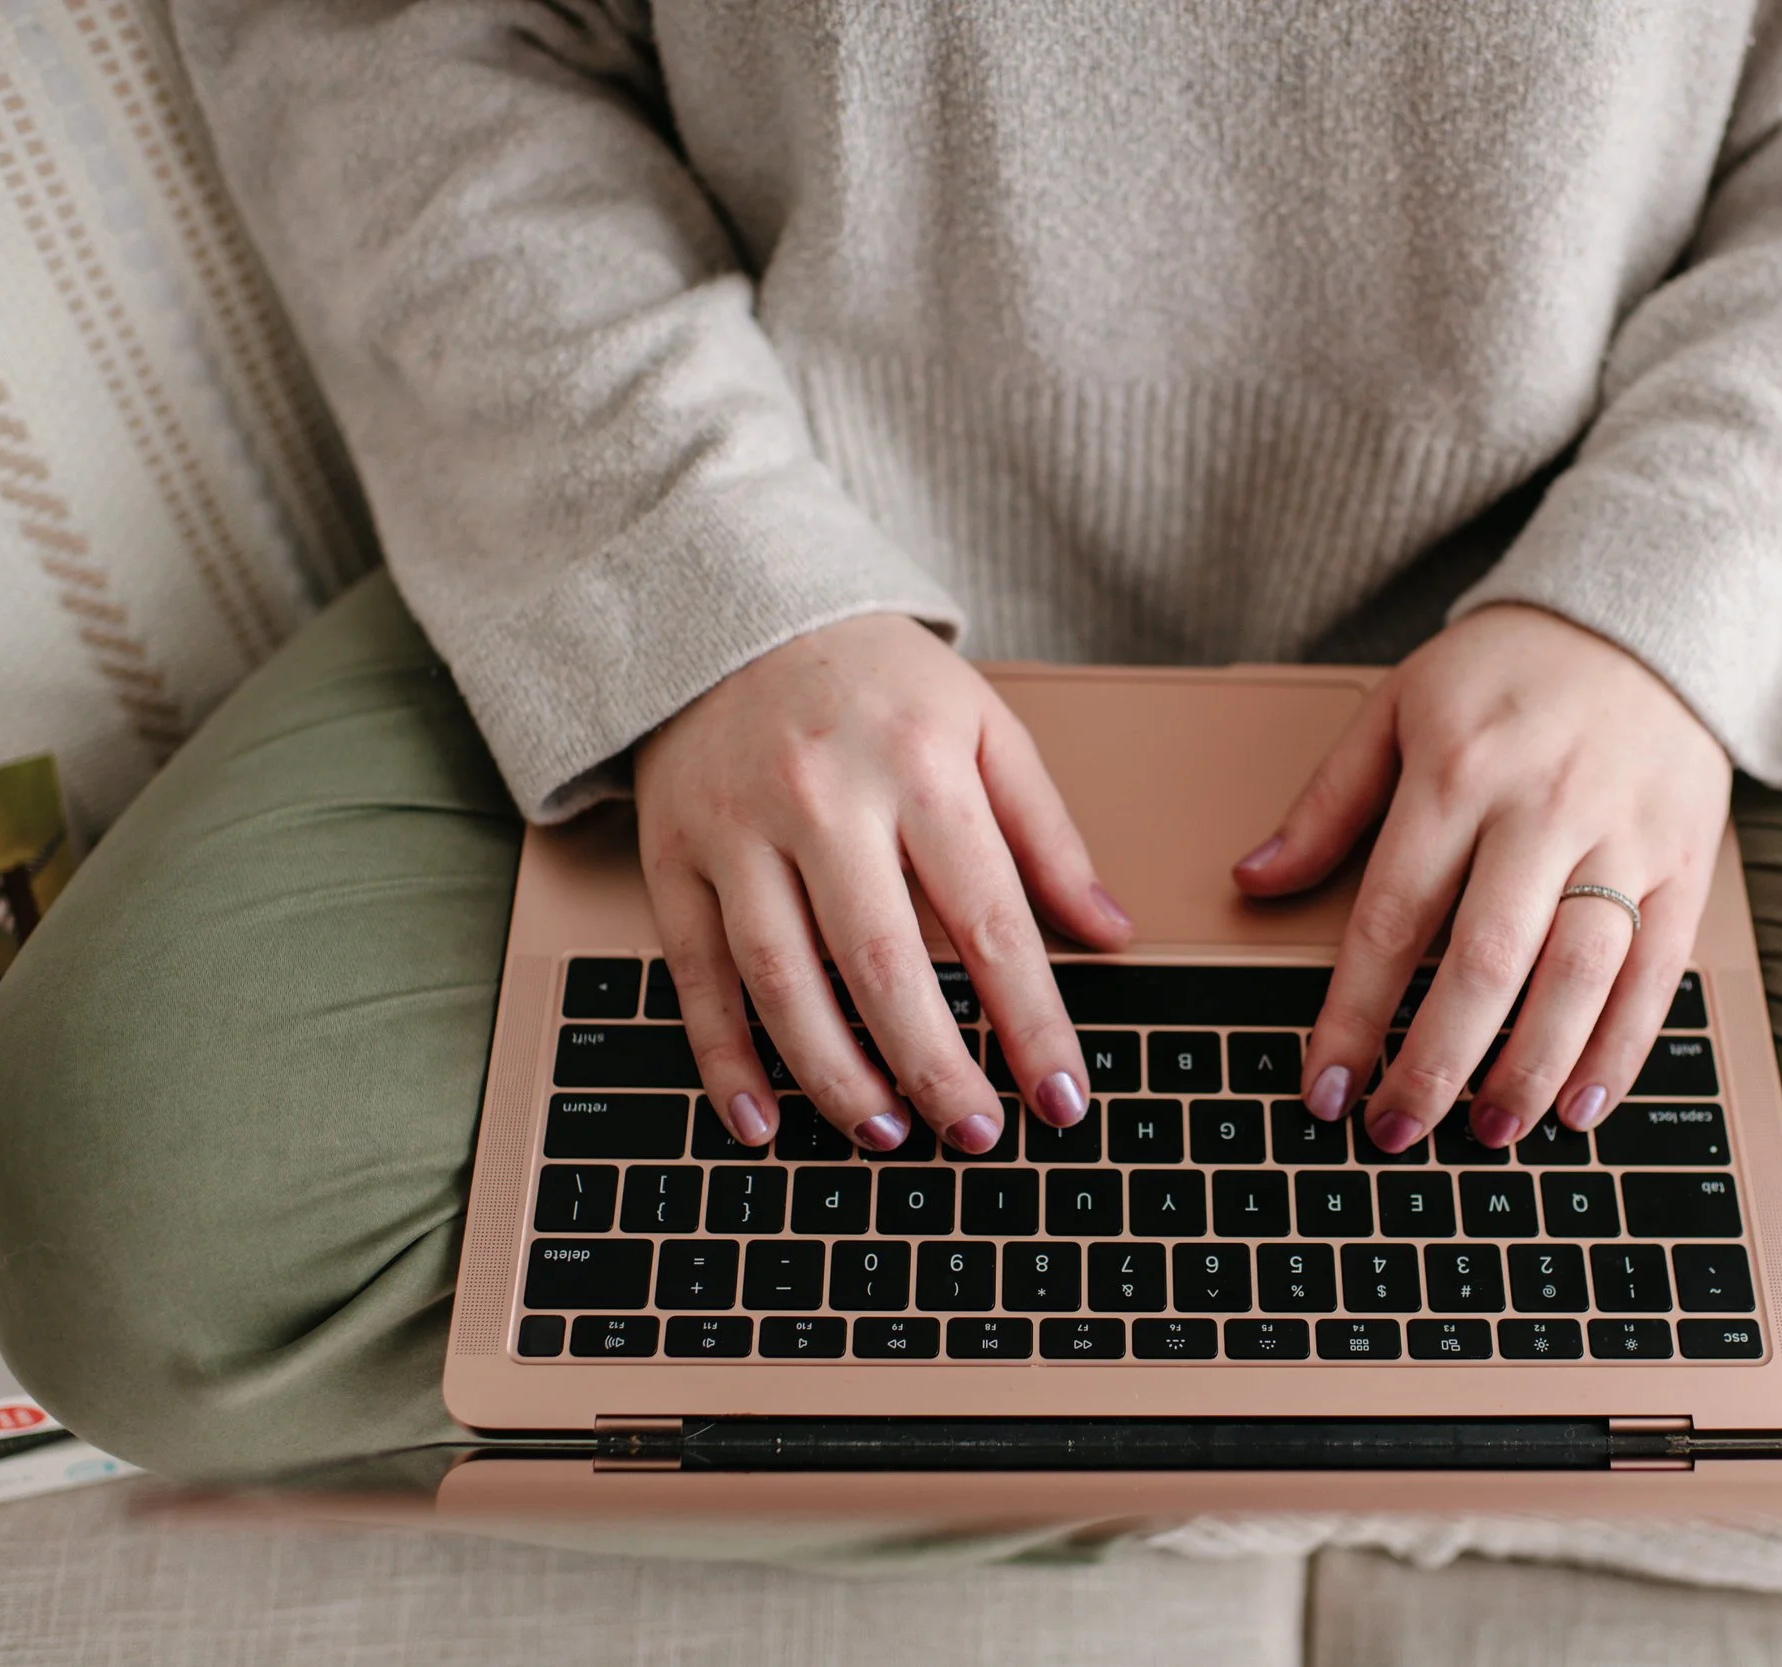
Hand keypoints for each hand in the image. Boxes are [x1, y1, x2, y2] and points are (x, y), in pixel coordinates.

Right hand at [634, 614, 1131, 1152]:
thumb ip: (1047, 834)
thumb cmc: (879, 682)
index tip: (1064, 1098)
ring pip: (783, 979)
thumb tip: (1110, 934)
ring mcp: (738, 830)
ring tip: (886, 1134)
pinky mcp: (671, 855)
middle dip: (935, 1065)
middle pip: (882, 962)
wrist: (737, 608)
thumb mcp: (984, 726)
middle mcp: (825, 799)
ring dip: (835, 1075)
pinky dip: (723, 1058)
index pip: (990, 919)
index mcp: (921, 766)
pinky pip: (695, 975)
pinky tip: (759, 1121)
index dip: (1030, 1020)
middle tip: (977, 1137)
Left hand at [1234, 605, 1730, 1151]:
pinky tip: (1580, 1104)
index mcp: (1456, 772)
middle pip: (1485, 962)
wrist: (1648, 618)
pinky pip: (1656, 973)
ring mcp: (1623, 840)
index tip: (1324, 1089)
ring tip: (1487, 1134)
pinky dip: (1620, 1048)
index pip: (1393, 917)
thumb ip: (1327, 804)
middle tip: (1395, 1134)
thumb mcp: (1397, 708)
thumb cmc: (1506, 672)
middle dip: (1435, 1064)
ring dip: (1528, 1071)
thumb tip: (1253, 883)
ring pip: (1577, 977)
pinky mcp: (1686, 863)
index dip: (1353, 1015)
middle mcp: (1542, 810)